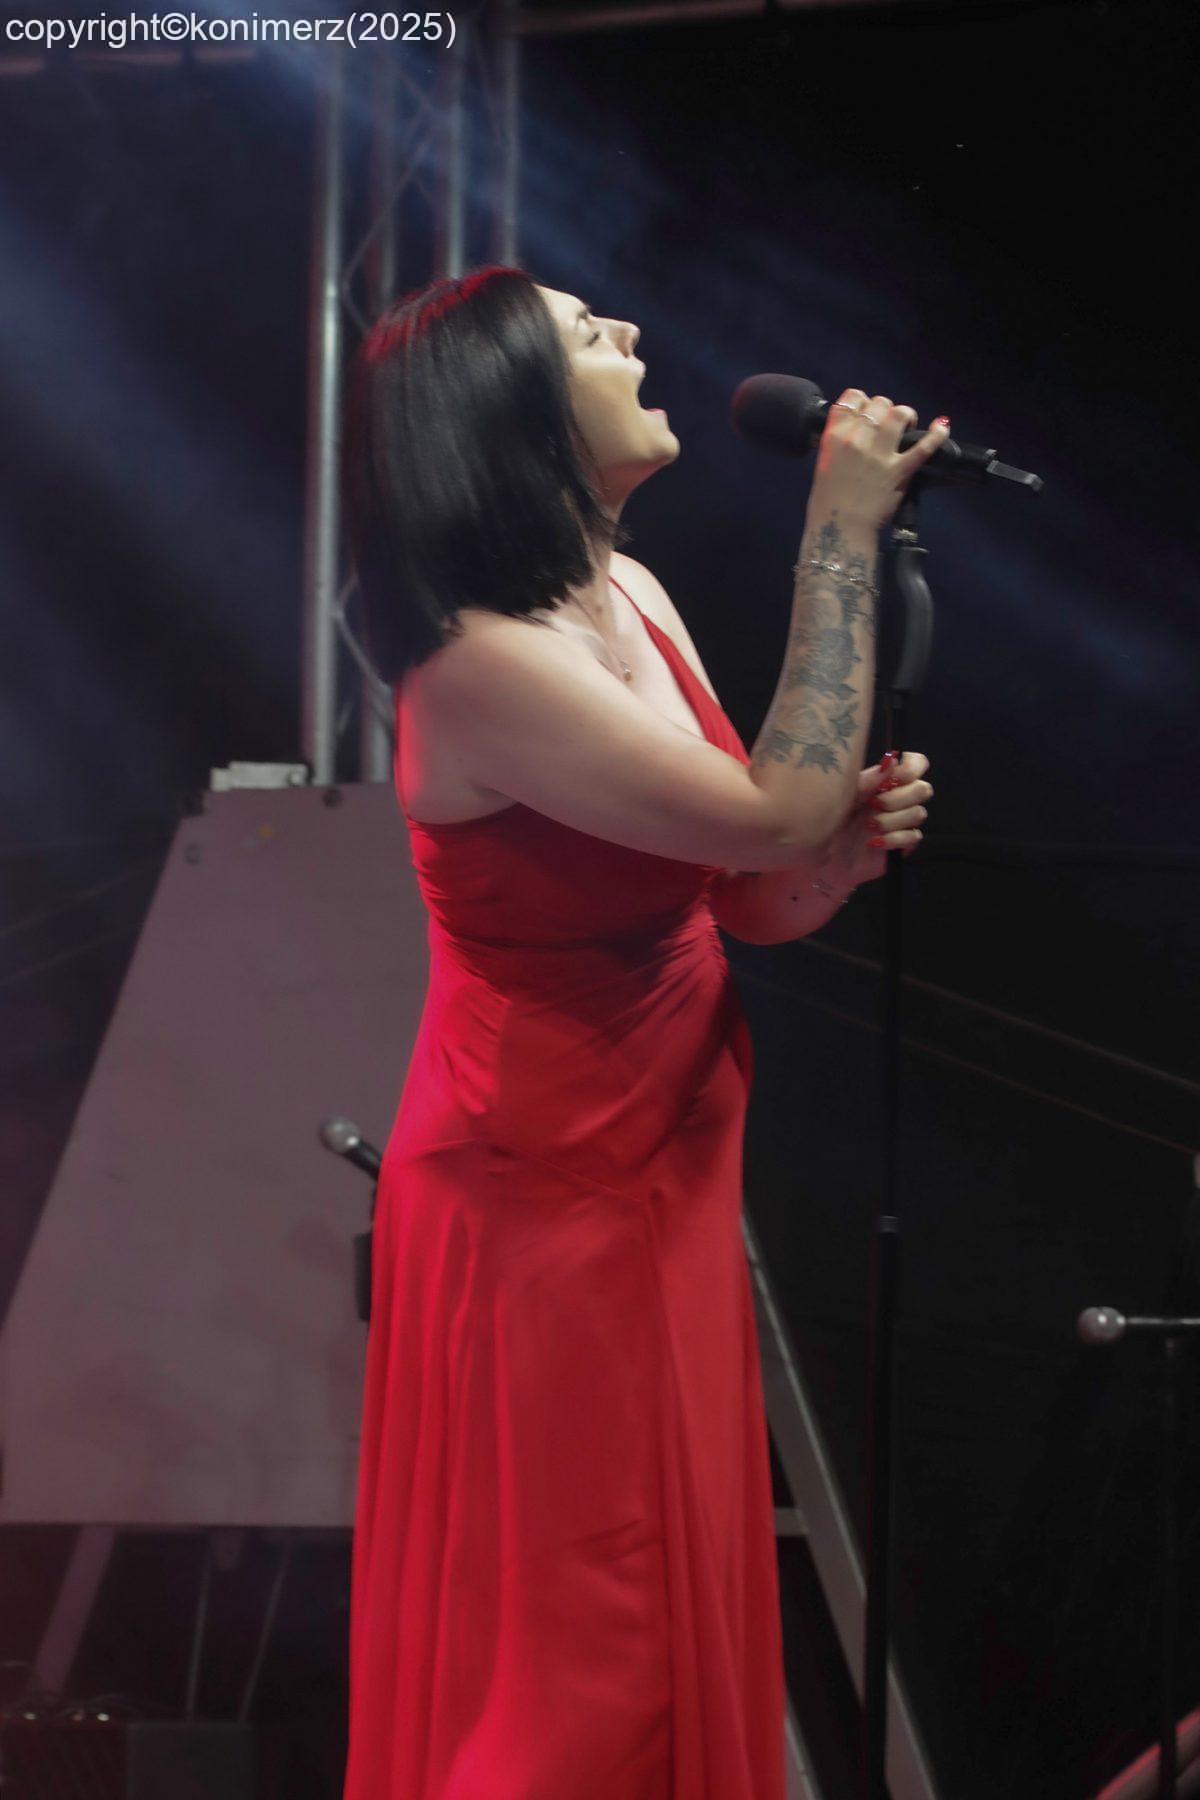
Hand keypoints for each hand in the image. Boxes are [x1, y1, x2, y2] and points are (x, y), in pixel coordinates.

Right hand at [811, 390, 949, 531]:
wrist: (839, 532)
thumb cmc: (826, 505)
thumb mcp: (823, 465)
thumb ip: (835, 444)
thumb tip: (849, 433)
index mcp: (835, 436)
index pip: (852, 398)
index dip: (862, 400)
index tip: (866, 411)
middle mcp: (858, 439)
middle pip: (879, 403)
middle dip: (885, 410)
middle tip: (887, 425)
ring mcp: (881, 454)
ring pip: (899, 414)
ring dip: (905, 416)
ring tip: (906, 426)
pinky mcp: (900, 470)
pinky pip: (925, 446)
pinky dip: (937, 434)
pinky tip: (942, 426)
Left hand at [824, 750, 932, 891]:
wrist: (822, 853)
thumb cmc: (828, 819)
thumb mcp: (844, 794)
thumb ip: (869, 779)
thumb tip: (892, 759)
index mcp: (886, 781)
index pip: (916, 764)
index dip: (912, 768)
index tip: (896, 777)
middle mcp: (898, 799)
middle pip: (923, 789)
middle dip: (900, 797)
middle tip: (874, 804)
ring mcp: (901, 823)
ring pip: (919, 814)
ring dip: (892, 819)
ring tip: (869, 826)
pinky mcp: (902, 845)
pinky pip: (913, 837)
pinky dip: (894, 838)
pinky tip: (874, 842)